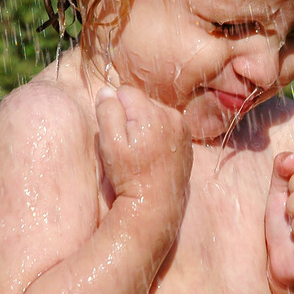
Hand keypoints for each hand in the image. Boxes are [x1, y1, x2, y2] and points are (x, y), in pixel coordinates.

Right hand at [95, 85, 191, 218]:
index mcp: (151, 113)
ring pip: (154, 111)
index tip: (116, 132)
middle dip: (131, 115)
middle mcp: (171, 115)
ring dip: (145, 124)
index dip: (114, 109)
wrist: (156, 202)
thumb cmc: (129, 175)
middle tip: (128, 143)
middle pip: (142, 100)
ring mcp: (182, 126)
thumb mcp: (110, 144)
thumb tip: (107, 90)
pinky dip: (158, 133)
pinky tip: (153, 152)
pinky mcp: (186, 138)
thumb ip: (107, 112)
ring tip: (141, 149)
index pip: (125, 91)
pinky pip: (167, 124)